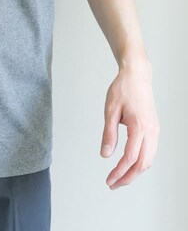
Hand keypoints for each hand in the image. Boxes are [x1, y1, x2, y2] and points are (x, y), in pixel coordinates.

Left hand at [100, 61, 159, 189]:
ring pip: (149, 159)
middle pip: (143, 164)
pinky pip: (150, 151)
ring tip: (120, 177)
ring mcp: (155, 130)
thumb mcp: (110, 110)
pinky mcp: (154, 128)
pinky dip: (141, 162)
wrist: (137, 76)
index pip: (130, 157)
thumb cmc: (123, 89)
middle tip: (113, 184)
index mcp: (139, 126)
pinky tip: (130, 164)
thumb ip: (108, 134)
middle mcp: (151, 131)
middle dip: (128, 177)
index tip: (109, 180)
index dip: (119, 171)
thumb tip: (105, 154)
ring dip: (135, 171)